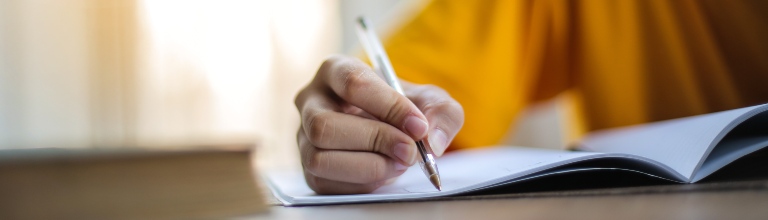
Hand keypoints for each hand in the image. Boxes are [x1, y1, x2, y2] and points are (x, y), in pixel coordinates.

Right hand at [294, 55, 463, 193]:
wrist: (393, 131)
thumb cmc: (405, 109)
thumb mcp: (431, 101)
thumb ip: (442, 113)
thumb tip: (432, 140)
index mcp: (336, 70)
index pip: (353, 83)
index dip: (388, 106)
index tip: (418, 126)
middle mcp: (311, 101)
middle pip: (325, 125)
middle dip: (374, 141)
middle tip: (409, 151)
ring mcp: (304, 136)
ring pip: (319, 158)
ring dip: (367, 167)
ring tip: (399, 163)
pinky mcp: (308, 169)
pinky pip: (324, 183)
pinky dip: (361, 183)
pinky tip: (384, 173)